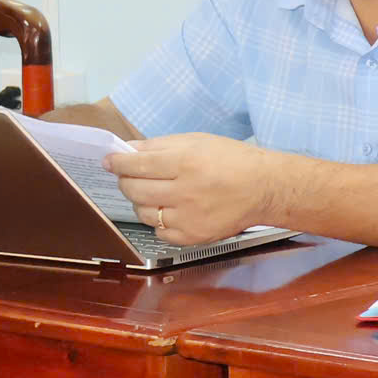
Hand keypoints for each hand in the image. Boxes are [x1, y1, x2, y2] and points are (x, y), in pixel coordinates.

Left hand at [107, 133, 280, 244]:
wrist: (267, 189)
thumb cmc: (235, 161)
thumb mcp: (199, 141)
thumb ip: (161, 145)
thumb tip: (128, 151)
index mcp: (187, 162)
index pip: (137, 164)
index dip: (118, 163)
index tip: (110, 161)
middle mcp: (185, 191)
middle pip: (134, 190)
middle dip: (126, 181)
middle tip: (131, 177)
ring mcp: (188, 217)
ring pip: (143, 213)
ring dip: (143, 202)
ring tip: (157, 194)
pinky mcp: (193, 236)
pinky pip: (159, 232)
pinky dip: (160, 222)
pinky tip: (173, 211)